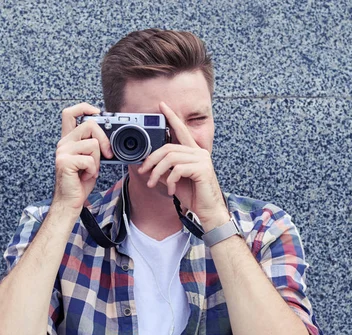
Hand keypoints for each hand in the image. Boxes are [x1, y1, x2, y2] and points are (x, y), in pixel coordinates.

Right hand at [53, 103, 112, 210]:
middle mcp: (63, 143)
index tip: (97, 112)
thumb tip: (110, 136)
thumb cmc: (80, 182)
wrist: (70, 201)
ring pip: (92, 144)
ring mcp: (62, 152)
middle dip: (104, 139)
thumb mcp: (90, 159)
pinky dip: (93, 170)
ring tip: (90, 170)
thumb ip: (95, 145)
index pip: (70, 113)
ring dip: (98, 160)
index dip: (84, 107)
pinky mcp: (65, 162)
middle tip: (108, 154)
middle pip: (89, 125)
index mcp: (68, 140)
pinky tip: (85, 176)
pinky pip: (90, 160)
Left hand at [137, 102, 228, 228]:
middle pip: (168, 147)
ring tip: (153, 184)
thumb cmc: (193, 195)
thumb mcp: (174, 180)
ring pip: (170, 158)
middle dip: (151, 160)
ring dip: (157, 172)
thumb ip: (165, 169)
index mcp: (193, 152)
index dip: (171, 117)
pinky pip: (177, 169)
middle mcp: (199, 152)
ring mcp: (202, 159)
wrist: (208, 210)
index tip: (162, 105)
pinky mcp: (202, 168)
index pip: (181, 130)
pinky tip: (171, 190)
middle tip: (143, 172)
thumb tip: (149, 164)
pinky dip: (170, 181)